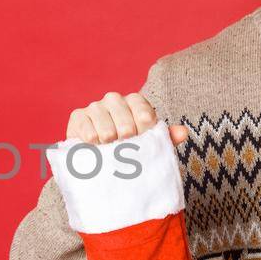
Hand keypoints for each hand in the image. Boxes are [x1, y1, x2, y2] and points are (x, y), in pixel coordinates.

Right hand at [66, 92, 189, 145]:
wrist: (98, 160)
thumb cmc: (128, 148)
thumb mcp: (149, 144)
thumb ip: (166, 138)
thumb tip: (183, 133)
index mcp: (134, 101)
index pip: (143, 111)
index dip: (143, 130)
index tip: (141, 140)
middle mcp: (114, 99)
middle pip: (124, 121)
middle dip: (125, 140)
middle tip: (124, 148)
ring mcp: (95, 106)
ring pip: (106, 129)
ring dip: (109, 144)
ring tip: (110, 150)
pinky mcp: (78, 116)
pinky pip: (88, 132)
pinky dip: (93, 145)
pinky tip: (95, 148)